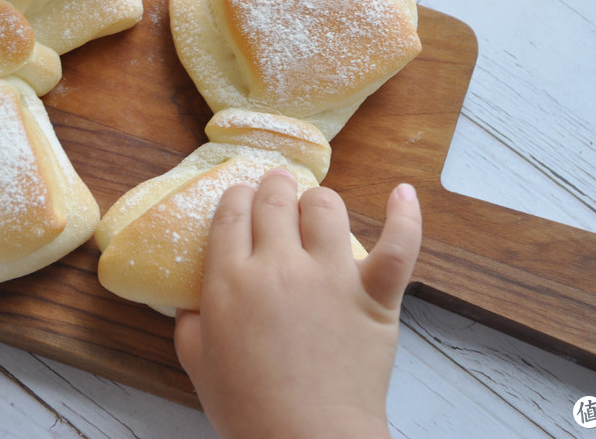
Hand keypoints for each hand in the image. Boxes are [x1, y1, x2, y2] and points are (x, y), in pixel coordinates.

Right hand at [174, 169, 421, 438]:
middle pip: (276, 199)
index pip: (233, 212)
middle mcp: (280, 265)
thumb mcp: (198, 364)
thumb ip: (190, 324)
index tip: (242, 199)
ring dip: (318, 200)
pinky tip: (402, 194)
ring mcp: (331, 276)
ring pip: (326, 208)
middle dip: (274, 186)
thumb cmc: (248, 409)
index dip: (238, 197)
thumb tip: (191, 303)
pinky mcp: (375, 294)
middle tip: (277, 188)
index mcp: (231, 279)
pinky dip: (405, 216)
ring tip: (317, 206)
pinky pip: (399, 244)